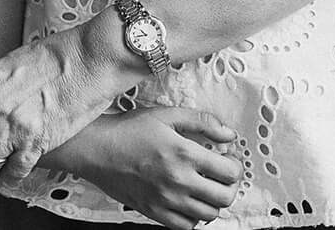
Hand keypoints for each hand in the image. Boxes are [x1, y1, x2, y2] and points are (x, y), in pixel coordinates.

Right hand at [61, 108, 240, 229]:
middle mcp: (178, 181)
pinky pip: (185, 226)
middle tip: (222, 176)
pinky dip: (193, 217)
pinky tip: (188, 201)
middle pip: (224, 198)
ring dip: (213, 202)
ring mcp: (166, 200)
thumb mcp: (167, 115)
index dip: (236, 166)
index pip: (229, 172)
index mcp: (185, 153)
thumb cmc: (129, 130)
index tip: (230, 161)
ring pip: (208, 215)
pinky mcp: (154, 212)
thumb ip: (202, 122)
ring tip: (206, 188)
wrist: (97, 149)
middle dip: (229, 187)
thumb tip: (228, 134)